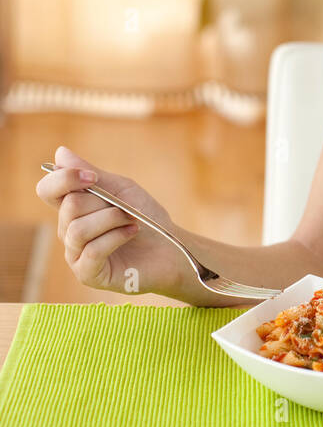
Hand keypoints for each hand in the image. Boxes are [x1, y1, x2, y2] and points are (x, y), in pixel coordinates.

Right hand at [35, 144, 184, 298]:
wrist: (170, 247)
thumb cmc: (146, 218)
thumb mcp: (121, 189)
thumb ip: (91, 173)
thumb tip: (60, 152)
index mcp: (73, 208)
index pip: (47, 190)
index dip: (64, 178)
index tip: (93, 177)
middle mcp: (68, 231)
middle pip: (69, 207)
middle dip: (104, 203)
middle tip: (128, 209)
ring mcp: (76, 254)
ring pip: (78, 229)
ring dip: (112, 219)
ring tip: (132, 221)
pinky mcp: (88, 274)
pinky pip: (92, 250)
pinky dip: (116, 237)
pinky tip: (131, 233)